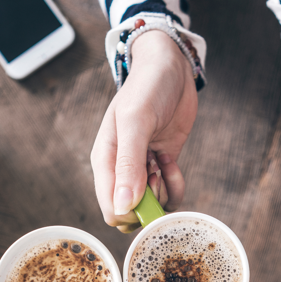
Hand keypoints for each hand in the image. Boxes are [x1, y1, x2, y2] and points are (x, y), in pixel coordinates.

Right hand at [91, 30, 197, 232]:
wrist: (171, 68)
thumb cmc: (147, 88)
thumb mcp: (136, 121)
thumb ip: (128, 163)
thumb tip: (123, 205)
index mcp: (105, 162)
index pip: (111, 209)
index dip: (132, 213)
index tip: (149, 190)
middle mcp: (120, 171)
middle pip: (132, 213)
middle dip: (150, 204)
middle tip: (156, 175)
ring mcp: (141, 170)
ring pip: (152, 206)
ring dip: (164, 192)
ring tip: (164, 162)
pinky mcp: (161, 167)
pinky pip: (168, 193)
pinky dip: (175, 185)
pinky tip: (172, 162)